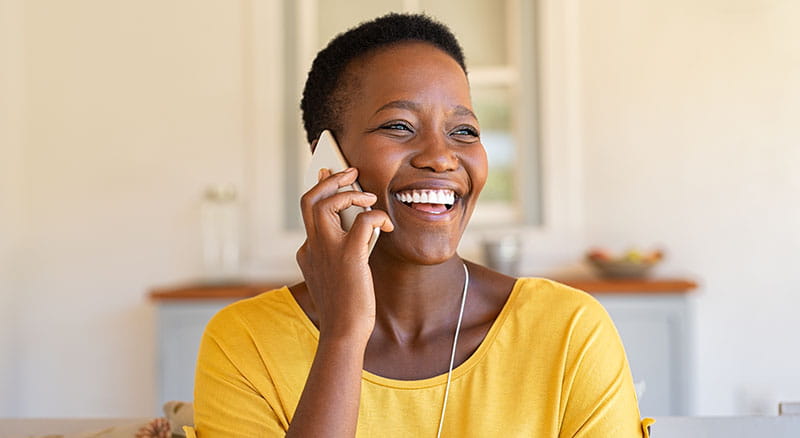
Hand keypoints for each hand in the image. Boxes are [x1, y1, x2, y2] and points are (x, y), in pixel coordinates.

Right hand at [296, 168, 393, 341]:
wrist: (344, 332)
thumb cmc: (345, 308)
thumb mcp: (335, 275)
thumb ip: (339, 252)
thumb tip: (359, 227)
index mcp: (307, 252)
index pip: (308, 211)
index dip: (320, 190)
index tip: (327, 175)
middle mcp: (312, 247)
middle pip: (309, 199)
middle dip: (329, 180)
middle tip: (349, 172)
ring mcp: (327, 250)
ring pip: (326, 203)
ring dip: (349, 193)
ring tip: (368, 197)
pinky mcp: (349, 256)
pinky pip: (362, 221)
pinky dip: (376, 216)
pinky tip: (386, 225)